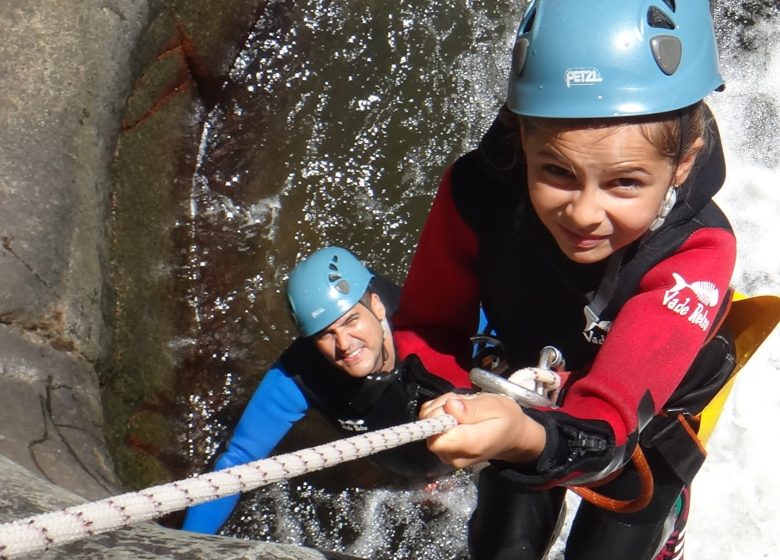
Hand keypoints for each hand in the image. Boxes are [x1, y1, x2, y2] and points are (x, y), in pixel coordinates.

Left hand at [419, 392, 545, 468]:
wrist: (511, 436)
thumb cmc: (505, 419)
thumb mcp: (495, 406)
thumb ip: (472, 409)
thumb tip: (449, 407)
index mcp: (470, 446)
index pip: (437, 438)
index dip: (439, 417)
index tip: (454, 405)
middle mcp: (455, 455)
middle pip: (431, 430)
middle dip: (441, 408)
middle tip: (463, 402)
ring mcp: (447, 454)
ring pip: (429, 425)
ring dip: (441, 409)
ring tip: (463, 407)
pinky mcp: (442, 449)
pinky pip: (430, 427)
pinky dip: (440, 414)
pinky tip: (457, 412)